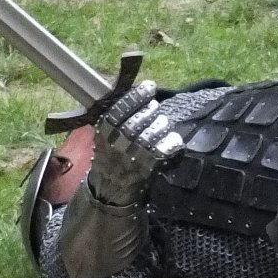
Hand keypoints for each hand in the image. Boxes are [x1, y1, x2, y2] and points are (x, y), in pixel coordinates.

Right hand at [89, 81, 181, 205]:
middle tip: (153, 109)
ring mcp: (135, 155)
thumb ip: (117, 118)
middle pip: (142, 117)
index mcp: (104, 132)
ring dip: (162, 125)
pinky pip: (168, 147)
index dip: (138, 95)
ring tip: (160, 126)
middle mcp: (119, 142)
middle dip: (151, 110)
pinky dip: (173, 141)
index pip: (121, 108)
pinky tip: (171, 140)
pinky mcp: (149, 167)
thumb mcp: (104, 136)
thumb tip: (138, 93)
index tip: (150, 86)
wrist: (109, 191)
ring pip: (157, 129)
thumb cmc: (109, 157)